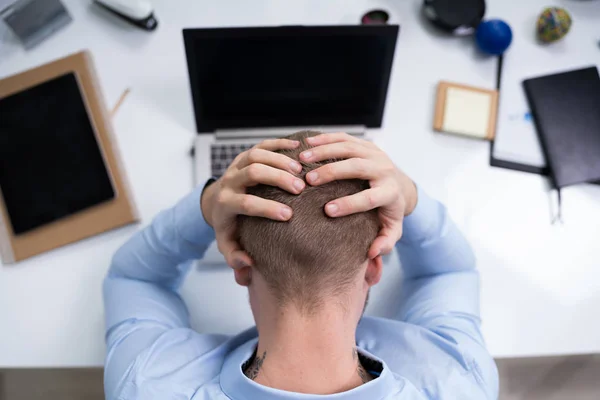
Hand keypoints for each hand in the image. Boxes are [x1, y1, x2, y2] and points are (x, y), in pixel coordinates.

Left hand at [201, 139, 305, 267]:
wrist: (217, 202)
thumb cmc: (229, 226)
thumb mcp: (228, 245)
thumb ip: (235, 259)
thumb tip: (247, 263)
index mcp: (226, 204)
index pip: (245, 203)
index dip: (266, 208)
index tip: (288, 215)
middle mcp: (230, 181)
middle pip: (252, 172)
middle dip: (277, 178)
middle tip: (300, 189)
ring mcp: (237, 165)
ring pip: (257, 154)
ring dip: (280, 161)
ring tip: (302, 171)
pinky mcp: (246, 155)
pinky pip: (263, 144)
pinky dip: (280, 144)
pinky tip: (299, 148)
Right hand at [299, 133, 416, 257]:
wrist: (400, 185)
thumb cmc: (390, 211)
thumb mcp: (392, 230)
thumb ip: (384, 243)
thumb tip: (373, 253)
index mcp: (390, 192)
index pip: (370, 198)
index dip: (349, 204)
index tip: (327, 211)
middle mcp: (384, 169)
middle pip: (358, 167)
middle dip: (332, 172)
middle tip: (308, 181)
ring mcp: (375, 153)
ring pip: (349, 148)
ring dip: (323, 152)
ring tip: (301, 160)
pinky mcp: (366, 144)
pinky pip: (344, 138)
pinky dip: (325, 139)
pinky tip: (306, 143)